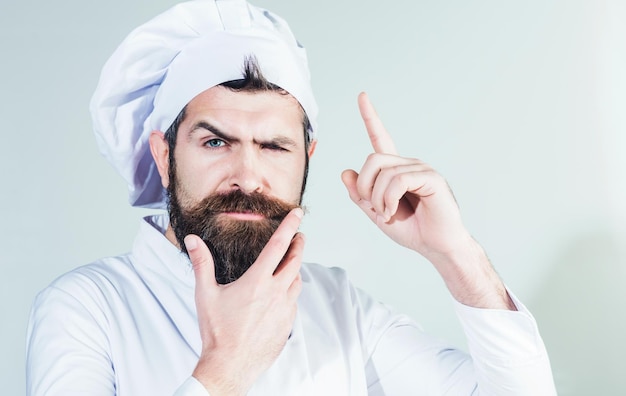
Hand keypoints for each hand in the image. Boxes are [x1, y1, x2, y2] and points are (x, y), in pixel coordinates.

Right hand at [185, 208, 304, 395]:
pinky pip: (294, 302)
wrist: (229, 367)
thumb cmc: (216, 332)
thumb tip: (193, 240)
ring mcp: (285, 310)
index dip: (289, 226)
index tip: (298, 214)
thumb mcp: (205, 294)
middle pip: (295, 261)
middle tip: (299, 236)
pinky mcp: (287, 324)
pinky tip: (281, 293)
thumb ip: (201, 263)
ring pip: (297, 282)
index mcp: (257, 281)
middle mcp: (276, 293)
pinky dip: (290, 292)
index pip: (278, 245)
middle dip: (298, 244)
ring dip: (295, 269)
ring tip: (289, 264)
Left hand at [342, 93, 514, 309]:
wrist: (436, 247)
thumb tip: (345, 172)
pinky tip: (394, 212)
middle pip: (372, 159)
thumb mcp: (376, 213)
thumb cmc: (412, 230)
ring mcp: (421, 168)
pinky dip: (389, 199)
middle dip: (364, 187)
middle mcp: (408, 164)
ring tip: (387, 214)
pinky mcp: (431, 178)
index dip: (370, 117)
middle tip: (373, 208)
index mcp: (395, 170)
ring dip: (377, 199)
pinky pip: (398, 180)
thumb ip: (360, 195)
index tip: (362, 95)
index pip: (381, 138)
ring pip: (382, 171)